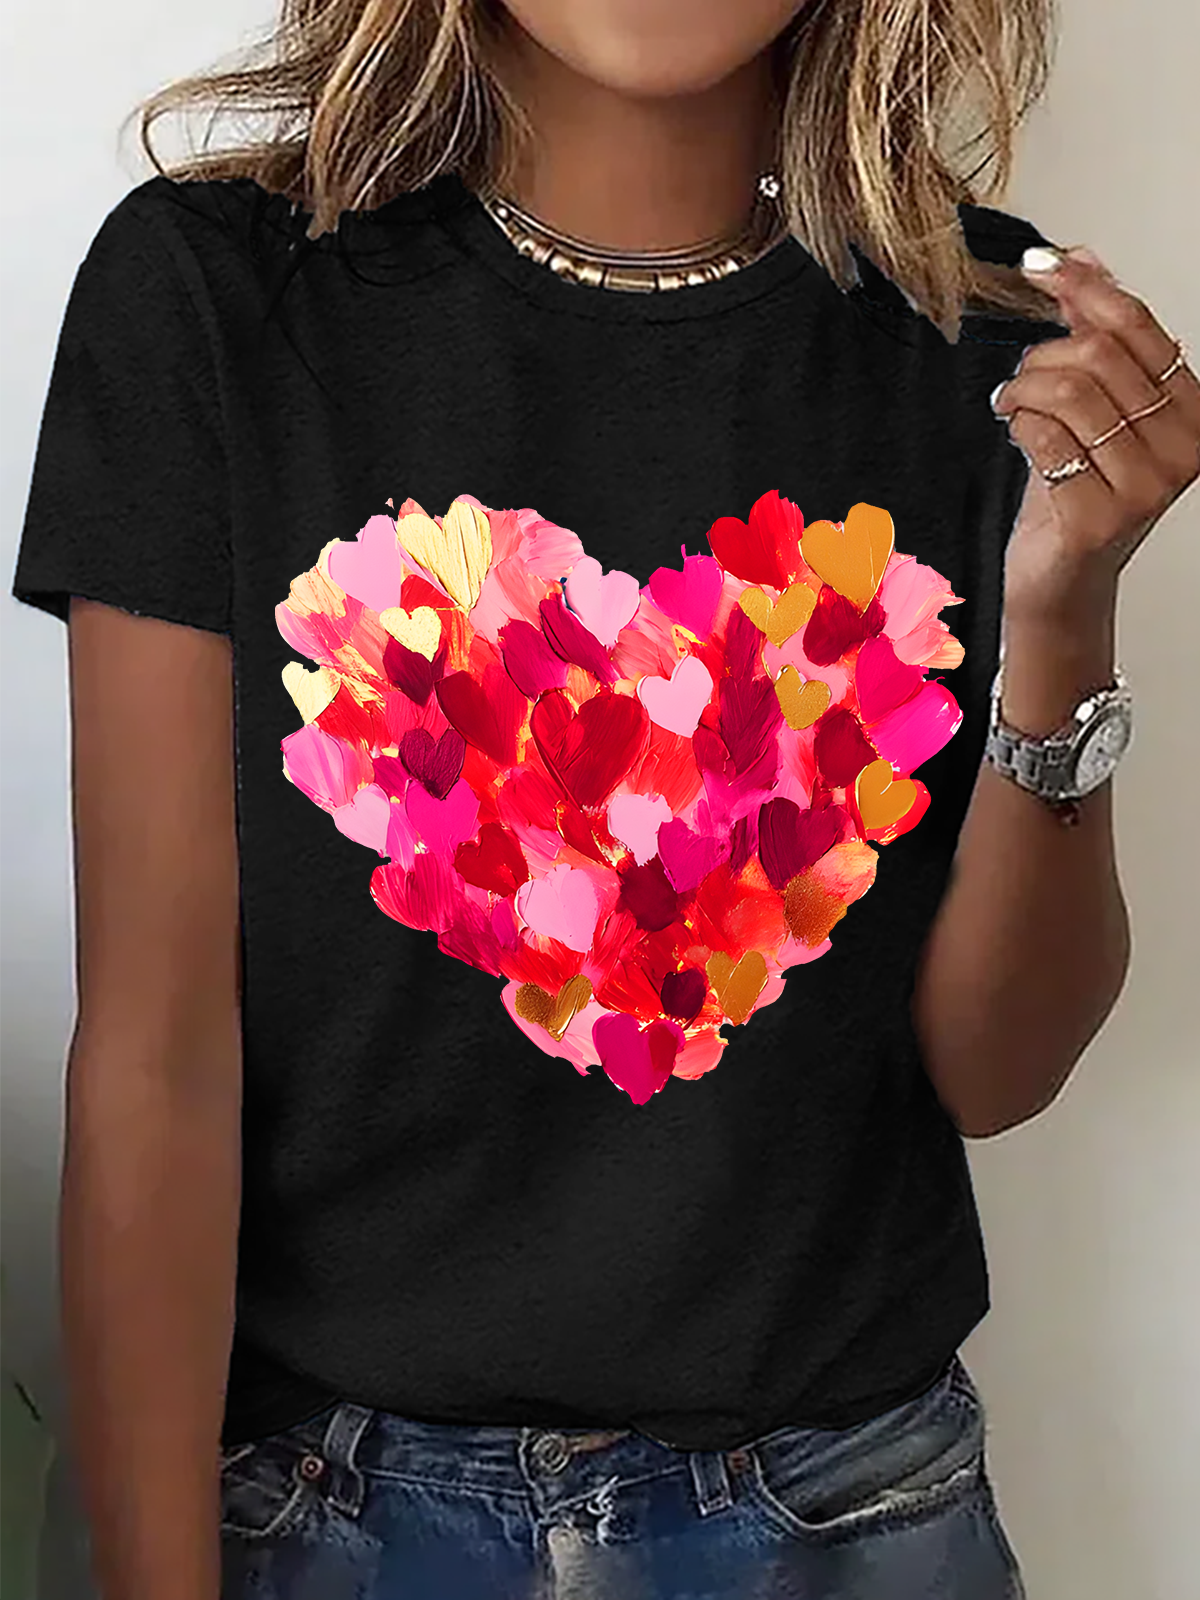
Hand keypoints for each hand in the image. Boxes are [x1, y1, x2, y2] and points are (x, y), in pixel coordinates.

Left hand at [990, 244, 1199, 628]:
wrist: (1062, 577)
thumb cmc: (1078, 491)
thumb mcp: (1093, 406)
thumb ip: (1094, 334)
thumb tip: (1084, 256)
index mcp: (1192, 410)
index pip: (1138, 326)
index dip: (1084, 287)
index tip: (1041, 265)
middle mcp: (1184, 446)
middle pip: (1098, 355)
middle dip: (1041, 357)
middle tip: (1020, 380)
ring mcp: (1148, 484)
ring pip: (1069, 391)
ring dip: (1023, 390)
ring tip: (1012, 406)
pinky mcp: (1101, 515)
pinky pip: (1045, 435)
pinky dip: (1019, 426)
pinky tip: (1018, 436)